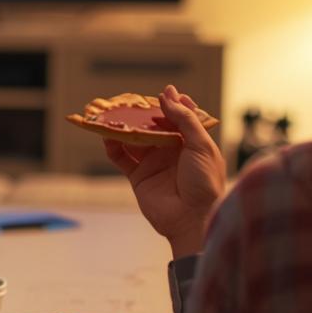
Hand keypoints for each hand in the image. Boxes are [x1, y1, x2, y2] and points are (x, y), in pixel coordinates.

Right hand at [104, 85, 226, 257]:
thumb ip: (184, 118)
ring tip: (112, 114)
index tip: (160, 93)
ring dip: (123, 127)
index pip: (178, 117)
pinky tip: (107, 135)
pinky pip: (122, 158)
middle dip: (141, 113)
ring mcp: (154, 163)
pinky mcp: (138, 176)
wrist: (192, 219)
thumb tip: (167, 94)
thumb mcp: (200, 145)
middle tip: (128, 100)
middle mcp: (171, 151)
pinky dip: (113, 146)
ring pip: (134, 139)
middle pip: (152, 126)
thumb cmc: (204, 182)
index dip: (170, 105)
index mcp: (191, 142)